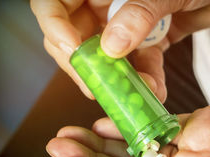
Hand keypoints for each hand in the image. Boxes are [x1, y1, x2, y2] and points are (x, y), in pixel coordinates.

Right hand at [31, 0, 209, 101]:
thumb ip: (138, 13)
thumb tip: (111, 46)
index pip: (55, 5)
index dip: (55, 28)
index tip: (73, 50)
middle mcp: (107, 4)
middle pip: (77, 38)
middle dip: (88, 67)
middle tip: (100, 87)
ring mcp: (128, 24)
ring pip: (109, 58)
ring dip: (120, 80)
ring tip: (135, 94)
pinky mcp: (149, 40)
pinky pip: (139, 63)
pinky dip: (146, 79)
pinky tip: (154, 91)